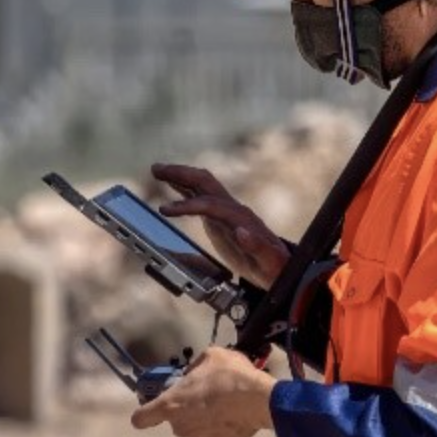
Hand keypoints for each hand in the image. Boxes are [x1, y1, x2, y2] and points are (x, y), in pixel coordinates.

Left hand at [131, 346, 274, 436]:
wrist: (259, 400)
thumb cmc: (228, 375)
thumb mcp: (209, 356)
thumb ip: (195, 367)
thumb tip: (193, 373)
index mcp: (171, 404)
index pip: (142, 418)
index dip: (143, 414)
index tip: (149, 409)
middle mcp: (181, 426)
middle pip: (174, 419)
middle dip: (184, 408)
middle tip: (201, 392)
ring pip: (194, 427)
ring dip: (201, 417)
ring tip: (220, 400)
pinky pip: (212, 433)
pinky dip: (218, 425)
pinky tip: (231, 411)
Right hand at [151, 163, 288, 288]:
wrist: (280, 267)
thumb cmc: (275, 266)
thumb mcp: (270, 261)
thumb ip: (257, 247)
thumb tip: (242, 231)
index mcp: (241, 218)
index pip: (210, 204)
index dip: (187, 206)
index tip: (165, 210)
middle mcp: (233, 208)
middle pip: (204, 182)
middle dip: (180, 173)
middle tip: (156, 169)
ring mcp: (226, 209)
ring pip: (201, 184)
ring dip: (179, 175)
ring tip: (157, 170)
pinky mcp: (221, 216)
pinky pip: (200, 195)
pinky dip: (183, 187)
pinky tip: (172, 185)